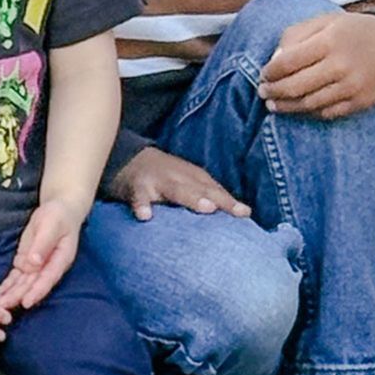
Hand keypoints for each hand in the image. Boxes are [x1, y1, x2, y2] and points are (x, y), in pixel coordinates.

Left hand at [0, 198, 83, 310]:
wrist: (59, 211)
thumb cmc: (58, 217)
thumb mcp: (52, 226)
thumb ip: (43, 244)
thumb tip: (34, 263)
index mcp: (60, 260)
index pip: (48, 279)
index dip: (37, 291)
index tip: (26, 303)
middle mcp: (49, 267)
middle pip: (33, 285)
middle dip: (18, 296)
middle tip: (2, 308)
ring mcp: (37, 266)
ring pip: (23, 283)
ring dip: (11, 294)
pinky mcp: (27, 262)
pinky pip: (17, 277)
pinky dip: (8, 285)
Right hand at [108, 147, 249, 221]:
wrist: (128, 159)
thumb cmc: (166, 177)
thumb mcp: (189, 182)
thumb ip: (210, 196)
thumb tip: (245, 216)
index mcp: (194, 178)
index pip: (216, 191)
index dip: (230, 202)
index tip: (245, 214)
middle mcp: (180, 178)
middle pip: (201, 189)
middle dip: (217, 198)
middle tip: (234, 210)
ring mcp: (158, 181)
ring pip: (177, 190)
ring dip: (192, 198)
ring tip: (206, 208)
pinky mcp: (137, 188)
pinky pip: (139, 198)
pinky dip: (141, 205)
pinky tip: (145, 216)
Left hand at [259, 11, 374, 119]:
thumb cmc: (351, 32)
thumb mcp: (324, 22)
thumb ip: (295, 36)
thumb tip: (274, 59)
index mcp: (329, 42)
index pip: (287, 62)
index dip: (269, 71)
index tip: (263, 74)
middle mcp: (341, 66)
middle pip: (295, 86)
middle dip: (273, 91)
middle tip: (262, 92)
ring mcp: (352, 87)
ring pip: (309, 103)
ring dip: (287, 106)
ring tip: (273, 105)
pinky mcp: (361, 102)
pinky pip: (327, 113)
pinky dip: (309, 112)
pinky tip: (298, 108)